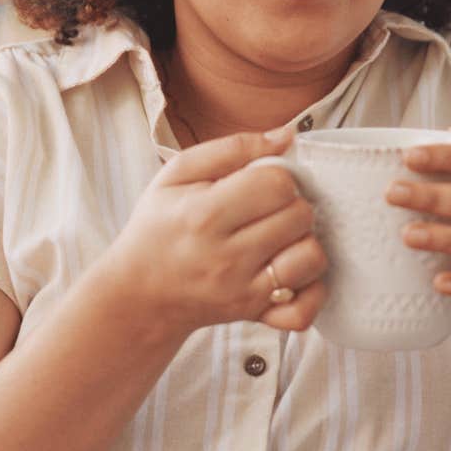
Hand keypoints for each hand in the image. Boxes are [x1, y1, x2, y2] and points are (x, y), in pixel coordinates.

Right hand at [105, 127, 328, 337]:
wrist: (139, 292)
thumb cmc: (159, 226)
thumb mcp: (178, 174)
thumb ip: (233, 148)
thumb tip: (287, 135)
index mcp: (206, 214)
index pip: (277, 183)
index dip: (279, 176)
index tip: (263, 183)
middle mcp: (227, 256)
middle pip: (300, 217)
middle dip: (294, 205)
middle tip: (272, 209)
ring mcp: (243, 291)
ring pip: (311, 259)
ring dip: (305, 243)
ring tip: (283, 238)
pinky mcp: (254, 315)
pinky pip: (304, 311)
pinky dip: (311, 292)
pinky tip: (293, 273)